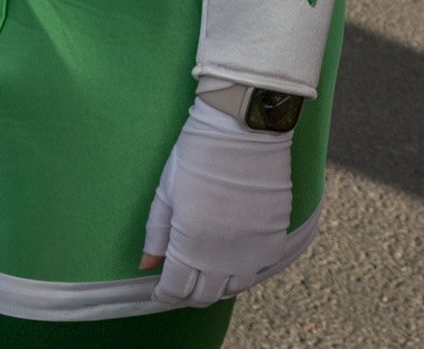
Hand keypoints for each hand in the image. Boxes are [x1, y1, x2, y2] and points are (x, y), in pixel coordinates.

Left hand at [139, 98, 312, 306]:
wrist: (244, 127)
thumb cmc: (198, 154)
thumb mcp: (167, 192)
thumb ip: (156, 234)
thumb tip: (147, 266)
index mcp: (190, 245)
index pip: (175, 290)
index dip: (164, 293)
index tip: (160, 288)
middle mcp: (223, 255)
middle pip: (205, 295)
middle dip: (189, 293)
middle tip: (184, 280)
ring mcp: (253, 246)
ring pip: (235, 286)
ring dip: (219, 284)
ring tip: (211, 270)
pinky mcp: (275, 233)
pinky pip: (261, 266)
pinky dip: (247, 268)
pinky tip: (237, 255)